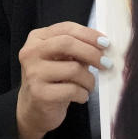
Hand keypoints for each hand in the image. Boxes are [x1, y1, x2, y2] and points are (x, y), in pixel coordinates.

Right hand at [16, 22, 111, 138]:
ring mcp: (33, 73)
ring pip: (73, 69)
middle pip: (67, 44)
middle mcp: (30, 53)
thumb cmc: (53, 80)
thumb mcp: (62, 59)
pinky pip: (72, 90)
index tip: (105, 43)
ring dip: (89, 79)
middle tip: (106, 63)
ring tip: (89, 85)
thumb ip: (78, 49)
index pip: (66, 28)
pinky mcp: (39, 93)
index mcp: (37, 38)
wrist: (34, 109)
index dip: (89, 34)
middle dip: (92, 53)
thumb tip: (103, 45)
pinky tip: (82, 96)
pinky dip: (83, 94)